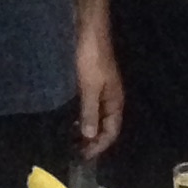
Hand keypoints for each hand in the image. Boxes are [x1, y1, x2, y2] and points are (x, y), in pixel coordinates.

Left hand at [75, 23, 124, 160]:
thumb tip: (90, 136)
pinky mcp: (92, 83)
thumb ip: (90, 111)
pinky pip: (90, 106)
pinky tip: (71, 119)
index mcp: (115, 101)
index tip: (84, 156)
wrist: (88, 31)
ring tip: (72, 139)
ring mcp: (102, 90)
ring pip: (98, 116)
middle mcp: (111, 98)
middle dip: (93, 140)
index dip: (99, 145)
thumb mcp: (89, 87)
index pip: (112, 131)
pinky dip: (83, 116)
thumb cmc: (91, 59)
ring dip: (87, 129)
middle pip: (106, 126)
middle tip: (76, 151)